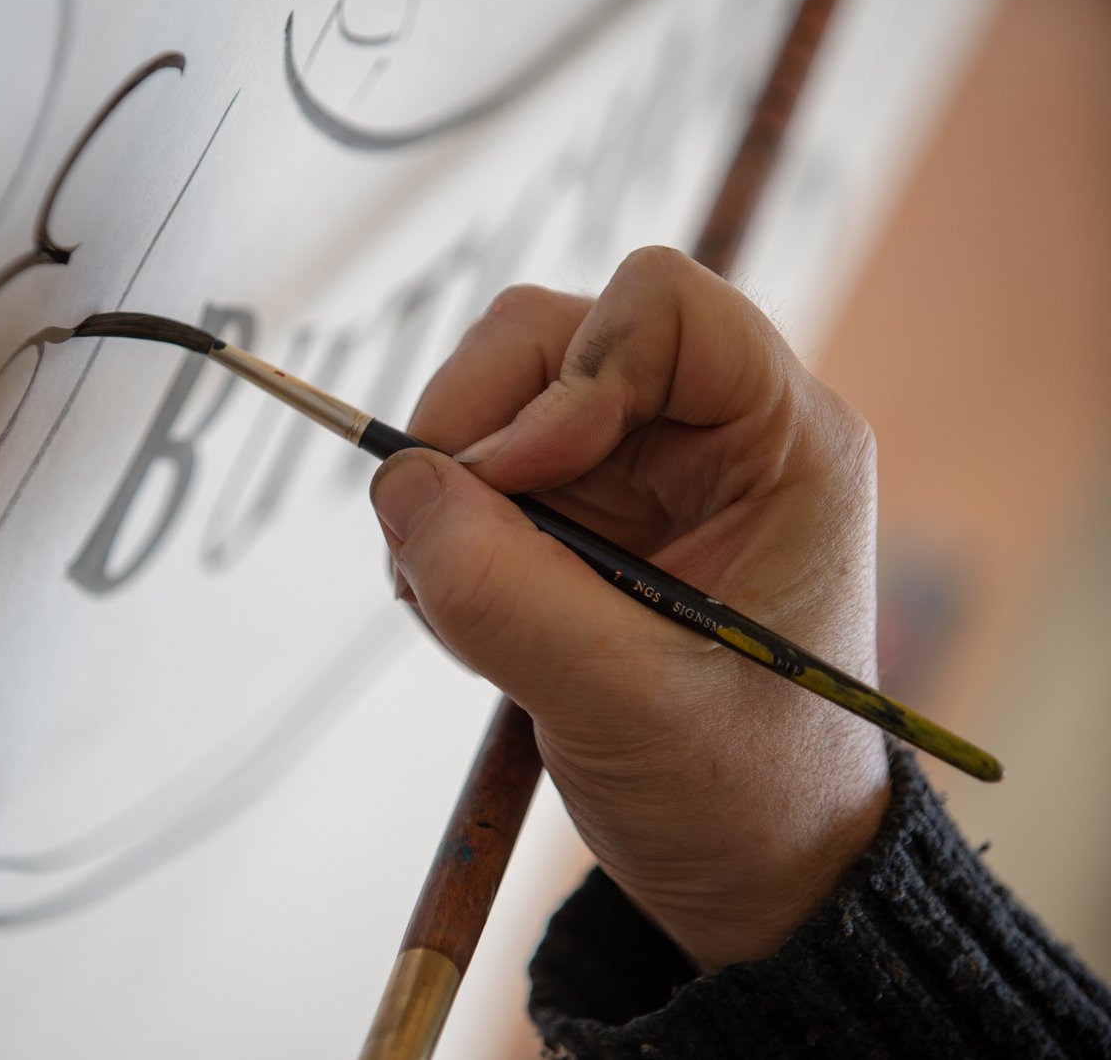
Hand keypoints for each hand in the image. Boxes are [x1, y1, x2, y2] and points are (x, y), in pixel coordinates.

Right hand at [369, 248, 889, 972]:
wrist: (751, 872)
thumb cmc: (741, 793)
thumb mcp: (622, 700)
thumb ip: (503, 592)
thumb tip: (396, 485)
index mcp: (779, 444)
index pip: (661, 304)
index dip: (572, 374)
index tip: (519, 483)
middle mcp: (707, 434)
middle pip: (551, 337)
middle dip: (477, 431)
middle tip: (443, 544)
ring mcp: (637, 474)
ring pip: (497, 404)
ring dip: (451, 495)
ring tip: (467, 613)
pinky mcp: (582, 520)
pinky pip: (475, 477)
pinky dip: (448, 539)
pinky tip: (481, 627)